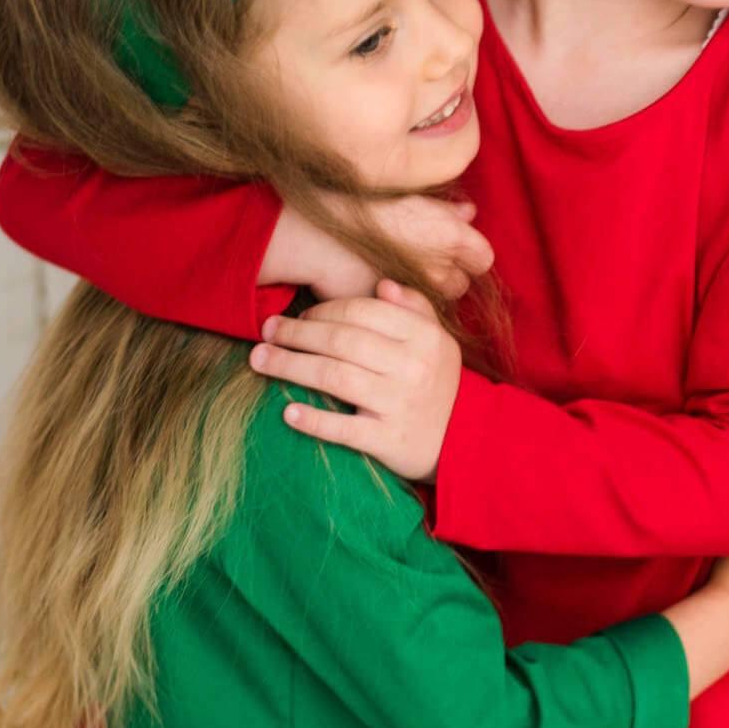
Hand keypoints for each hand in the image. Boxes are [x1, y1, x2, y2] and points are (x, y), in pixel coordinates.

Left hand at [255, 282, 461, 481]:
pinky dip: (313, 420)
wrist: (468, 443)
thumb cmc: (442, 385)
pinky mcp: (388, 440)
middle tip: (267, 331)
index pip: (362, 312)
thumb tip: (381, 284)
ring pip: (334, 377)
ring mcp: (399, 404)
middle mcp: (412, 367)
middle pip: (341, 341)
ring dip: (290, 366)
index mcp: (423, 337)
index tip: (298, 315)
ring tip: (260, 360)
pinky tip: (288, 411)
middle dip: (296, 333)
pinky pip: (344, 428)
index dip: (323, 310)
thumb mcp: (438, 342)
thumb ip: (414, 308)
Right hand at [260, 194, 492, 301]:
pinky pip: (406, 313)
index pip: (482, 258)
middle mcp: (439, 268)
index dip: (468, 254)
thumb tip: (467, 212)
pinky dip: (399, 306)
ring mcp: (416, 292)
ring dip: (424, 293)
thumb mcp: (406, 197)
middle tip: (420, 263)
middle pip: (460, 284)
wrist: (312, 235)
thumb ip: (444, 209)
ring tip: (399, 277)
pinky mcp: (392, 311)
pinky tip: (380, 289)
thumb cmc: (357, 206)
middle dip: (446, 276)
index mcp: (450, 236)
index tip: (452, 249)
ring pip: (435, 302)